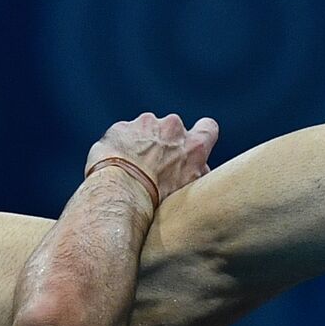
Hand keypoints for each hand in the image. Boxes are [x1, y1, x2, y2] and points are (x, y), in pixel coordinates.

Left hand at [85, 113, 218, 204]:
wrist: (123, 196)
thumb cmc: (157, 201)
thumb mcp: (189, 192)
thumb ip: (197, 173)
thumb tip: (199, 170)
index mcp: (194, 146)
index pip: (208, 128)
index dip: (199, 136)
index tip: (189, 146)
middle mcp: (173, 128)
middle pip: (172, 130)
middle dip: (164, 143)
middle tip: (154, 166)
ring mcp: (145, 124)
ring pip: (146, 130)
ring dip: (142, 143)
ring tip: (132, 169)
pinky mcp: (122, 128)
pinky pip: (123, 134)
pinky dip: (121, 147)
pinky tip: (116, 166)